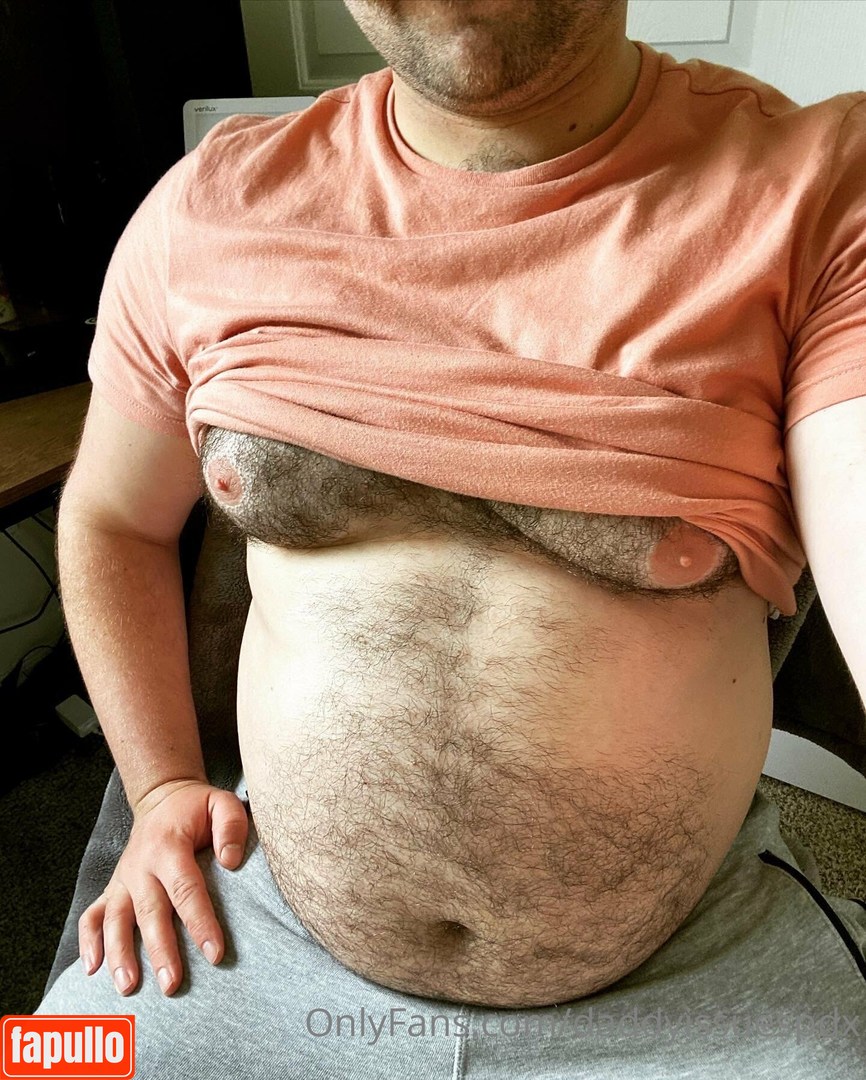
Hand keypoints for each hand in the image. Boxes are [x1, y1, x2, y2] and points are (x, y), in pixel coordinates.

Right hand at [78, 779, 248, 995]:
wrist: (162, 798)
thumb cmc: (197, 808)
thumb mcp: (221, 803)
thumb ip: (231, 826)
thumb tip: (231, 861)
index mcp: (169, 846)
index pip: (186, 889)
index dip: (200, 922)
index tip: (214, 953)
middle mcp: (141, 866)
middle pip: (150, 912)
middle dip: (160, 951)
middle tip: (172, 984)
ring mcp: (123, 879)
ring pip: (116, 920)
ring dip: (119, 954)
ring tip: (128, 986)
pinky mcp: (112, 888)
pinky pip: (92, 916)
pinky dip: (88, 942)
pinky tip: (92, 969)